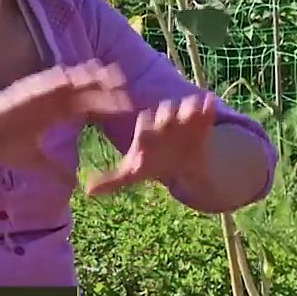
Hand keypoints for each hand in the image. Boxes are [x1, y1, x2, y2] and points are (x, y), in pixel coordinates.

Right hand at [0, 61, 133, 185]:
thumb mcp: (34, 161)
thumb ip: (54, 170)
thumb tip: (73, 186)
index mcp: (54, 113)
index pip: (86, 107)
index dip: (106, 106)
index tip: (128, 108)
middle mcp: (49, 100)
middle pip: (84, 91)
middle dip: (106, 88)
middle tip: (130, 88)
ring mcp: (38, 93)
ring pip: (70, 82)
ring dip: (91, 78)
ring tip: (113, 76)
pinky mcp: (25, 91)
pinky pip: (47, 82)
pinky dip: (64, 79)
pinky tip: (80, 77)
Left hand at [84, 92, 215, 195]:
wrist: (182, 164)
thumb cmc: (152, 165)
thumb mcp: (132, 174)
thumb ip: (111, 181)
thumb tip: (87, 191)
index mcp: (146, 131)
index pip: (144, 124)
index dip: (146, 129)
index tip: (147, 135)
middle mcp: (163, 120)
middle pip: (164, 113)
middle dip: (166, 117)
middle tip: (168, 119)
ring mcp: (182, 118)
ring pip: (183, 108)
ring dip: (188, 109)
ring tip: (193, 108)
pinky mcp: (200, 119)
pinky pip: (204, 109)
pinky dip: (207, 107)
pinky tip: (209, 104)